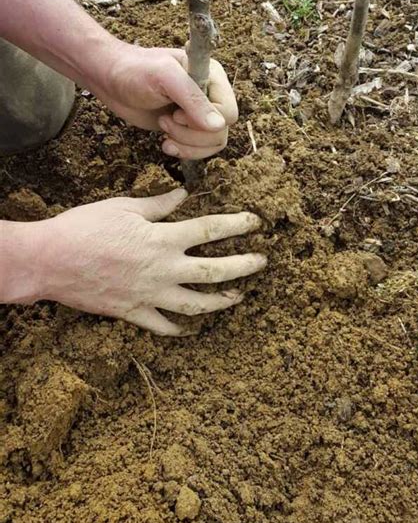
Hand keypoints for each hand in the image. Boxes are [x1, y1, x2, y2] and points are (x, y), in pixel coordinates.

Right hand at [35, 189, 265, 334]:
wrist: (50, 261)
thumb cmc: (84, 227)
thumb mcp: (124, 206)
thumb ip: (159, 205)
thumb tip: (183, 195)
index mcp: (163, 239)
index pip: (211, 230)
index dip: (237, 225)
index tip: (255, 221)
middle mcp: (163, 269)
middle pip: (215, 271)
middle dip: (244, 266)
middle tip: (262, 262)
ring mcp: (151, 295)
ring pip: (196, 304)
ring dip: (221, 301)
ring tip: (237, 297)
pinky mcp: (134, 313)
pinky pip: (163, 326)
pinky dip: (179, 328)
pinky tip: (191, 327)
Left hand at [95, 43, 237, 159]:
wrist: (110, 79)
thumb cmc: (135, 70)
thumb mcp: (164, 78)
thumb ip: (193, 100)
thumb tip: (220, 127)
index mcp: (213, 77)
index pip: (229, 113)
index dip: (204, 120)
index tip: (177, 113)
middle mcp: (211, 95)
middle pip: (221, 132)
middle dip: (191, 135)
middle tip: (166, 121)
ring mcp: (199, 114)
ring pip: (213, 144)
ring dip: (186, 144)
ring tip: (163, 129)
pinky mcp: (186, 129)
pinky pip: (199, 150)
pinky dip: (183, 152)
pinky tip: (164, 144)